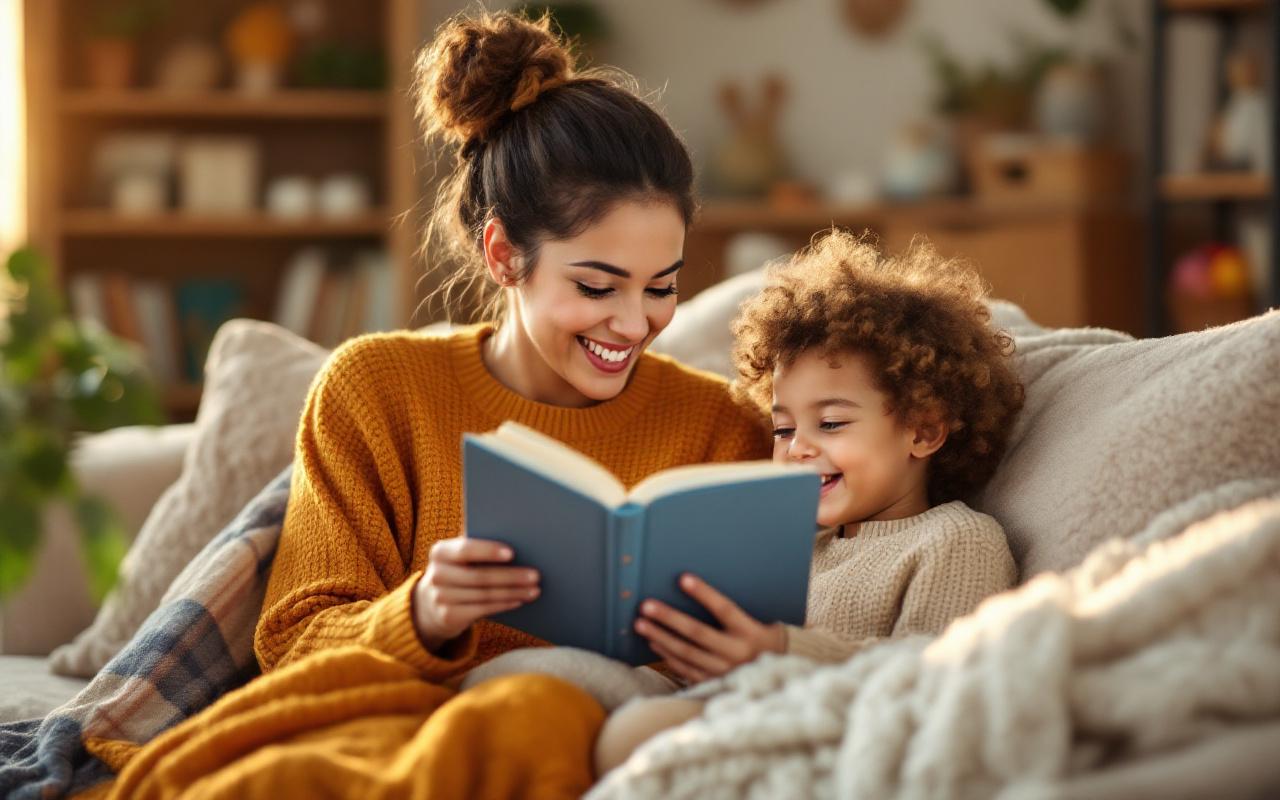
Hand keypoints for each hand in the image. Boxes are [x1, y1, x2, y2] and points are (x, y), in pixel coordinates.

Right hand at [413, 536, 539, 651]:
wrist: (429, 604)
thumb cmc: (457, 571)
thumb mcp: (458, 558)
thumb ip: (478, 549)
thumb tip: (520, 544)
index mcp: (440, 552)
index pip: (465, 549)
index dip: (489, 551)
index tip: (512, 553)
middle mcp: (437, 574)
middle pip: (480, 576)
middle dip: (511, 576)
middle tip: (535, 575)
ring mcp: (440, 597)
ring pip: (485, 594)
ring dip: (514, 592)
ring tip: (534, 589)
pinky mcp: (448, 617)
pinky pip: (482, 609)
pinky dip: (504, 604)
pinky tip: (519, 600)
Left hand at [634, 573, 784, 682]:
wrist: (779, 673)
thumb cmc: (763, 637)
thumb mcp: (759, 621)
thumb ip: (736, 609)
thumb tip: (697, 586)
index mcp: (751, 632)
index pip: (724, 609)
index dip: (703, 594)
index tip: (683, 578)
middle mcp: (737, 653)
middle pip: (697, 633)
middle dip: (669, 618)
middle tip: (646, 605)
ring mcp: (725, 670)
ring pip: (687, 653)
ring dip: (661, 637)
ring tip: (641, 624)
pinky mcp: (715, 682)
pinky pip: (686, 669)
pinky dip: (668, 655)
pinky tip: (654, 642)